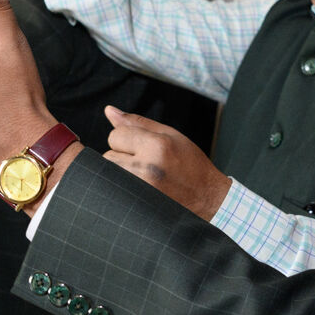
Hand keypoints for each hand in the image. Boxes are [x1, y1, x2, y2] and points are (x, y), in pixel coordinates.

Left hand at [103, 106, 232, 219]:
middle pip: (108, 155)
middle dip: (122, 155)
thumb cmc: (189, 163)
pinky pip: (114, 190)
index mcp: (157, 146)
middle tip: (146, 162)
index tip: (144, 146)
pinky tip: (140, 187)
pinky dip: (122, 186)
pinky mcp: (136, 204)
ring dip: (120, 172)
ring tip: (144, 175)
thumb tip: (109, 110)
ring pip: (109, 173)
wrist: (206, 198)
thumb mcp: (169, 135)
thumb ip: (137, 123)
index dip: (127, 138)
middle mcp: (146, 168)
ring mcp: (140, 189)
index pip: (116, 135)